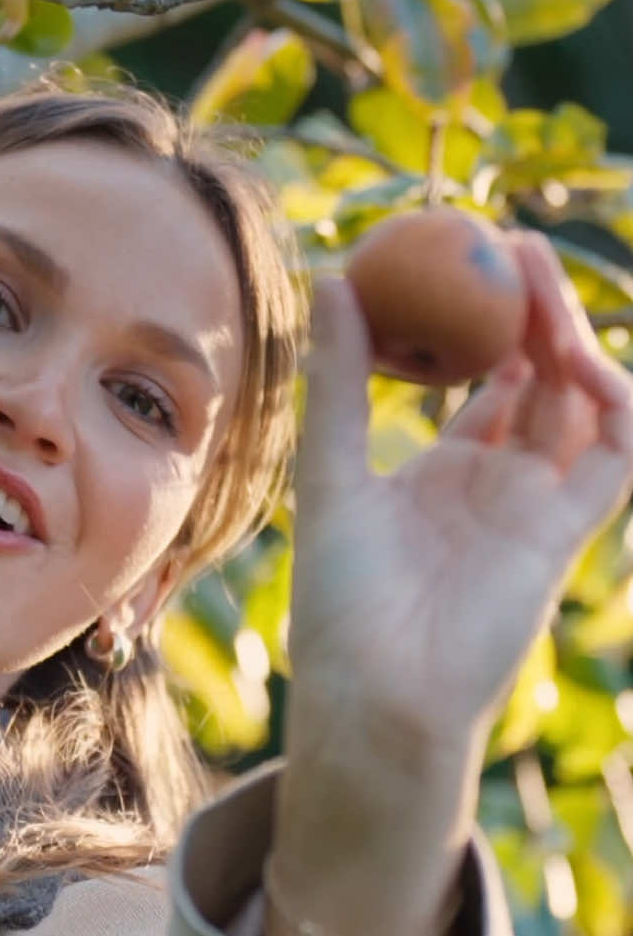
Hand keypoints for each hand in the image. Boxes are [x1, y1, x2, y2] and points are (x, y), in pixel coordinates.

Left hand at [286, 229, 632, 769]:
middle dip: (537, 310)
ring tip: (535, 281)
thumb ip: (338, 379)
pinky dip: (618, 405)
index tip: (471, 257)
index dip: (489, 319)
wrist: (373, 689)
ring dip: (570, 338)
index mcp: (447, 469)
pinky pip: (616, 458)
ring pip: (580, 403)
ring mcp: (539, 505)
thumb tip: (332, 277)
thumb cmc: (340, 593)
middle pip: (540, 377)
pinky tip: (585, 357)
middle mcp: (502, 482)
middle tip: (515, 246)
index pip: (486, 378)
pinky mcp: (566, 532)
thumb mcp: (332, 467)